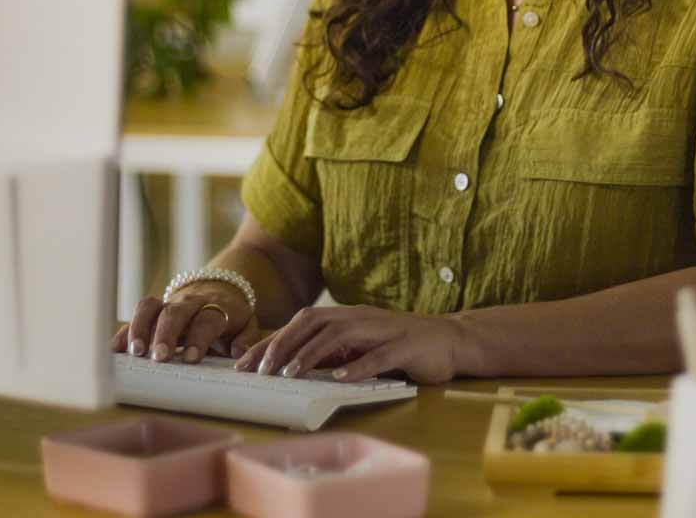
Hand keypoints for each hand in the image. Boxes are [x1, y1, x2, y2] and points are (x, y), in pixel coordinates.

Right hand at [111, 281, 260, 363]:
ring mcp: (168, 303)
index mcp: (217, 307)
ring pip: (150, 307)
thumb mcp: (248, 324)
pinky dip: (124, 331)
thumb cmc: (232, 315)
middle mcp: (190, 303)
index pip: (207, 319)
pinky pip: (135, 316)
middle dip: (165, 333)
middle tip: (159, 357)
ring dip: (140, 328)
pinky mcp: (153, 310)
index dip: (199, 337)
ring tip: (135, 353)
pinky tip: (115, 349)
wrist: (220, 285)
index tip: (191, 357)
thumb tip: (238, 353)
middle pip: (174, 312)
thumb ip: (246, 338)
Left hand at [231, 305, 464, 384]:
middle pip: (313, 323)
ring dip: (311, 355)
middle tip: (260, 370)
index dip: (272, 341)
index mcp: (347, 317)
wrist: (450, 339)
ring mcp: (383, 331)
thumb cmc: (400, 346)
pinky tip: (339, 377)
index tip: (245, 363)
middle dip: (283, 344)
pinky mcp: (404, 347)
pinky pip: (377, 356)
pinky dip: (357, 366)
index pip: (301, 324)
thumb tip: (289, 368)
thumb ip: (331, 353)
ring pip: (339, 337)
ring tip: (290, 374)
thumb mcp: (360, 347)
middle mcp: (360, 318)